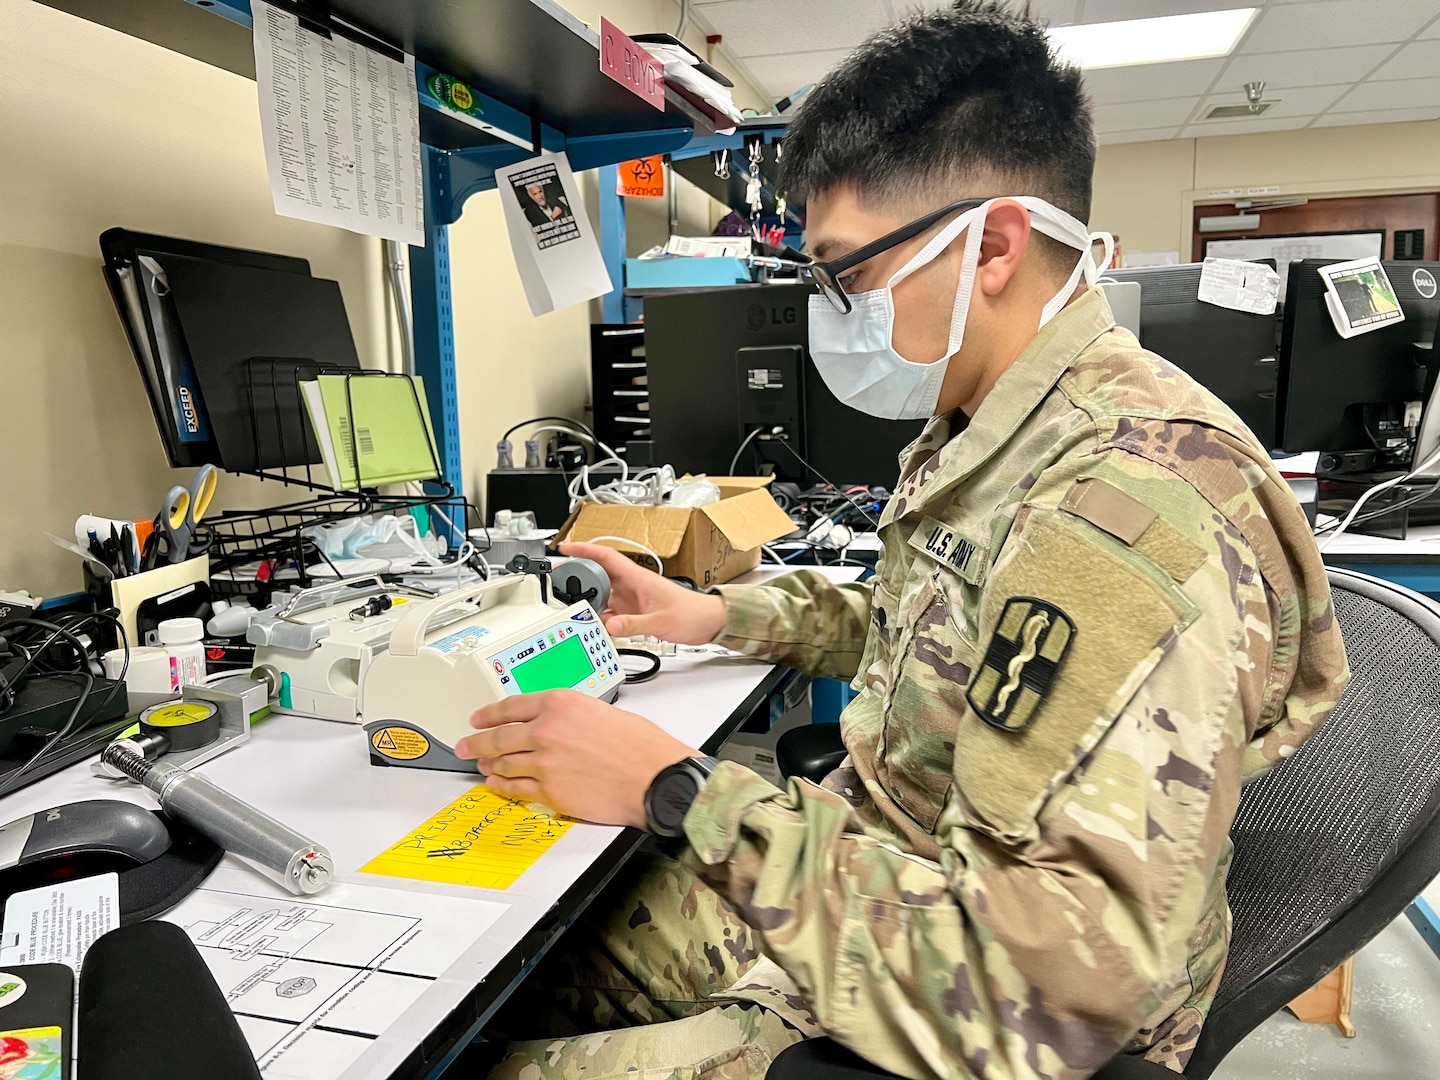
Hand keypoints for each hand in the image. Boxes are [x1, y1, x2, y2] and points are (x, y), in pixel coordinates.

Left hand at [457, 690, 699, 827]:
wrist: (653, 777)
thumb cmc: (640, 745)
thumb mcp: (602, 710)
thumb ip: (571, 714)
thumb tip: (557, 722)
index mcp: (560, 703)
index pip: (512, 706)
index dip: (489, 713)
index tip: (478, 717)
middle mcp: (547, 730)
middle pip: (499, 736)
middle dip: (477, 741)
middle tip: (465, 743)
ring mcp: (545, 763)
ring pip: (504, 762)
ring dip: (489, 763)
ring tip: (480, 763)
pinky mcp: (549, 791)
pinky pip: (516, 788)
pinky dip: (503, 785)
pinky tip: (497, 782)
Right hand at [561, 542, 726, 643]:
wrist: (709, 622)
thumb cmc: (692, 613)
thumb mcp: (661, 622)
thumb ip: (634, 624)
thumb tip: (610, 625)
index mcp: (638, 578)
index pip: (606, 557)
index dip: (584, 549)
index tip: (565, 547)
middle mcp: (633, 585)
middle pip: (599, 575)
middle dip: (579, 576)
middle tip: (559, 581)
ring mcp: (634, 598)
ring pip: (604, 595)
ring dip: (590, 601)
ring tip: (575, 609)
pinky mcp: (637, 611)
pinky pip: (612, 611)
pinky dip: (602, 617)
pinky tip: (598, 625)